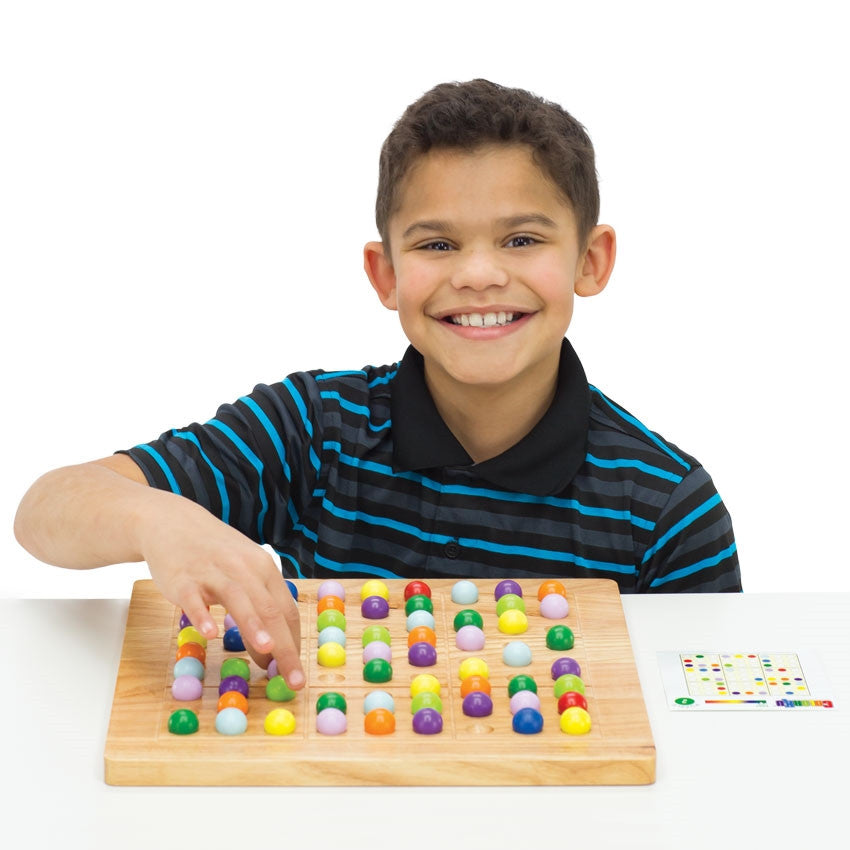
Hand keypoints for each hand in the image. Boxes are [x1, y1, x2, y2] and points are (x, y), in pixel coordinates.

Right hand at [137, 491, 303, 688]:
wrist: (173, 522)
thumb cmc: (215, 553)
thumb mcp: (246, 568)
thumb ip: (259, 602)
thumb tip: (275, 646)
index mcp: (263, 568)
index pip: (286, 610)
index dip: (293, 642)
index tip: (295, 671)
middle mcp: (244, 568)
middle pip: (269, 610)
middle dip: (284, 647)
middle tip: (292, 681)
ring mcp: (213, 572)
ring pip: (238, 599)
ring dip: (253, 626)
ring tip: (266, 652)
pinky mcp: (183, 578)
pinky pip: (194, 599)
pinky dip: (202, 615)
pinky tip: (210, 633)